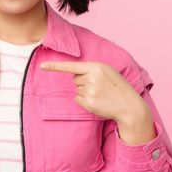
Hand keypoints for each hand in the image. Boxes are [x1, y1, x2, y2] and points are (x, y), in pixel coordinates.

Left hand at [39, 61, 154, 144]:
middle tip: (99, 87)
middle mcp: (92, 77)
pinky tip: (97, 101)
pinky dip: (85, 101)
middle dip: (83, 82)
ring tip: (100, 94)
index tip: (42, 66)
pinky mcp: (89, 103)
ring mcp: (90, 90)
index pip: (72, 66)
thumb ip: (92, 70)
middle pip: (75, 78)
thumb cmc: (118, 87)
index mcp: (97, 66)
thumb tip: (74, 74)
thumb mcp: (108, 72)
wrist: (129, 106)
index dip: (55, 67)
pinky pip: (78, 99)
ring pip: (77, 89)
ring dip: (85, 92)